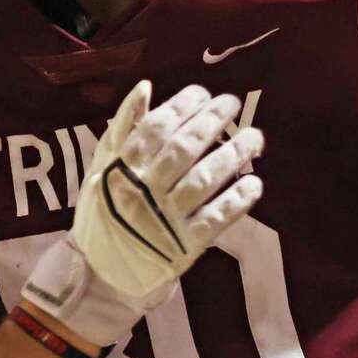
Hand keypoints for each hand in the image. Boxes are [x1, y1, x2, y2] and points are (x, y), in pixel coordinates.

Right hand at [23, 81, 263, 345]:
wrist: (102, 270)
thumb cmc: (105, 210)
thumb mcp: (103, 165)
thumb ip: (122, 127)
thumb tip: (145, 87)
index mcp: (122, 167)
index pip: (156, 127)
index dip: (182, 106)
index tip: (203, 93)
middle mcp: (144, 189)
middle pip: (183, 149)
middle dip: (212, 121)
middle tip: (233, 103)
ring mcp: (165, 218)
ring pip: (204, 180)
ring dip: (232, 156)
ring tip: (255, 138)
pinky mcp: (185, 245)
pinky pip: (215, 219)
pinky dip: (236, 200)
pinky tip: (255, 184)